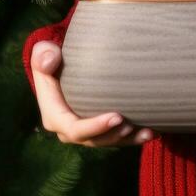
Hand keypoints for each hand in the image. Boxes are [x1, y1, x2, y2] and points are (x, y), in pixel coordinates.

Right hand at [30, 41, 159, 147]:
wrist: (62, 64)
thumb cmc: (52, 57)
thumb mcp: (44, 53)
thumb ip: (43, 55)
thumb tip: (49, 61)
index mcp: (54, 115)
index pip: (74, 129)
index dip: (95, 127)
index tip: (117, 116)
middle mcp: (69, 129)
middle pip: (93, 140)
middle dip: (113, 136)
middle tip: (132, 124)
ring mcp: (85, 130)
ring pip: (107, 142)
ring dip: (127, 140)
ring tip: (146, 132)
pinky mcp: (98, 128)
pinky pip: (116, 137)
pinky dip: (133, 137)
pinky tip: (151, 132)